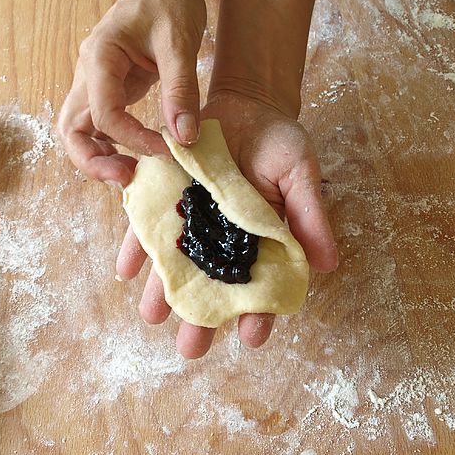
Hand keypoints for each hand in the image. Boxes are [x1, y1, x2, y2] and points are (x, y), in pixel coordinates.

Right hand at [57, 0, 205, 186]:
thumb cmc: (168, 1)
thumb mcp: (179, 44)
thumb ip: (180, 92)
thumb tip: (184, 138)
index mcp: (99, 58)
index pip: (104, 115)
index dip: (133, 140)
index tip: (168, 150)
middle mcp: (90, 74)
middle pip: (71, 130)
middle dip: (93, 161)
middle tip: (127, 178)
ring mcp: (96, 83)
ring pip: (80, 131)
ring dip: (99, 158)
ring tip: (132, 174)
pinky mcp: (111, 89)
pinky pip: (101, 125)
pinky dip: (113, 145)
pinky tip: (138, 156)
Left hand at [117, 91, 338, 357]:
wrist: (245, 104)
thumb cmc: (279, 143)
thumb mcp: (299, 175)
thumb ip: (310, 217)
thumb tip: (328, 265)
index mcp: (260, 243)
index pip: (261, 287)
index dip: (258, 313)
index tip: (253, 337)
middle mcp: (223, 242)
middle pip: (213, 287)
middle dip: (201, 319)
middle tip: (190, 350)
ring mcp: (192, 223)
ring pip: (176, 266)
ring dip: (162, 293)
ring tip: (152, 317)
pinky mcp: (166, 200)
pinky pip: (147, 229)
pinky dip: (135, 250)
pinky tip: (126, 271)